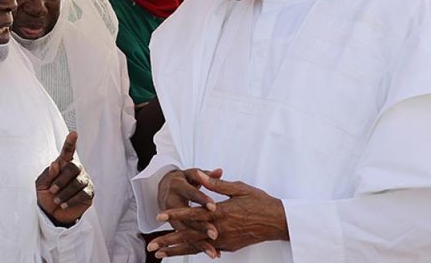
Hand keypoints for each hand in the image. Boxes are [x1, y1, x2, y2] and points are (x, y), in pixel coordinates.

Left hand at [36, 131, 92, 226]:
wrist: (52, 214)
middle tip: (52, 190)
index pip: (68, 151)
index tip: (74, 133)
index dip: (71, 142)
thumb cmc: (46, 195)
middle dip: (61, 180)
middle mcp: (76, 170)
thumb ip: (48, 174)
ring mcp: (84, 180)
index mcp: (63, 164)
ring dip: (65, 192)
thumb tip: (55, 164)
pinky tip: (64, 204)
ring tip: (57, 200)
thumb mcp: (41, 185)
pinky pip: (83, 194)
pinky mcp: (89, 193)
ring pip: (78, 182)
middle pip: (73, 167)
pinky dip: (72, 200)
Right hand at [149, 168, 223, 258]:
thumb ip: (206, 175)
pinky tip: (211, 252)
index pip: (191, 193)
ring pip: (185, 231)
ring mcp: (171, 216)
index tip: (213, 206)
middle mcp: (172, 201)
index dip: (201, 199)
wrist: (164, 187)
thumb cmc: (183, 180)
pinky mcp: (175, 225)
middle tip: (214, 233)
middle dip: (201, 226)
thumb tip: (219, 171)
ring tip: (212, 251)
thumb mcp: (192, 174)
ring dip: (198, 242)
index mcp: (177, 186)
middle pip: (187, 216)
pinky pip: (185, 238)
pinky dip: (197, 246)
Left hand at [152, 171, 288, 256]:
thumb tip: (199, 174)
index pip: (193, 214)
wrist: (278, 221)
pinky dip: (194, 251)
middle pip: (190, 236)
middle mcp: (220, 229)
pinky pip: (207, 249)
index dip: (175, 215)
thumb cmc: (259, 201)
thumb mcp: (238, 188)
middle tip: (152, 246)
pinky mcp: (228, 246)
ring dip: (177, 250)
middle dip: (169, 241)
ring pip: (196, 246)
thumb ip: (216, 184)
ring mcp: (224, 240)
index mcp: (221, 212)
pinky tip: (182, 252)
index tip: (160, 216)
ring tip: (160, 255)